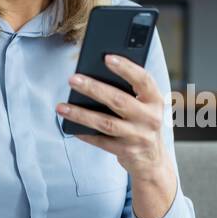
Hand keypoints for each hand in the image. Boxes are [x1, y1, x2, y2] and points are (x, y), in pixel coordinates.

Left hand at [56, 54, 171, 185]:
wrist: (153, 160)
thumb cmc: (143, 124)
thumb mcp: (146, 106)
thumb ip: (131, 91)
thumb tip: (97, 74)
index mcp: (155, 101)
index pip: (143, 80)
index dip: (127, 68)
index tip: (107, 57)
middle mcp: (150, 118)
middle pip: (119, 101)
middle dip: (94, 88)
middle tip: (73, 79)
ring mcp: (138, 137)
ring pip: (105, 123)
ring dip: (81, 114)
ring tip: (61, 106)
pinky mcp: (126, 151)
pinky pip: (101, 141)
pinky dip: (85, 133)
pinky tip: (70, 126)